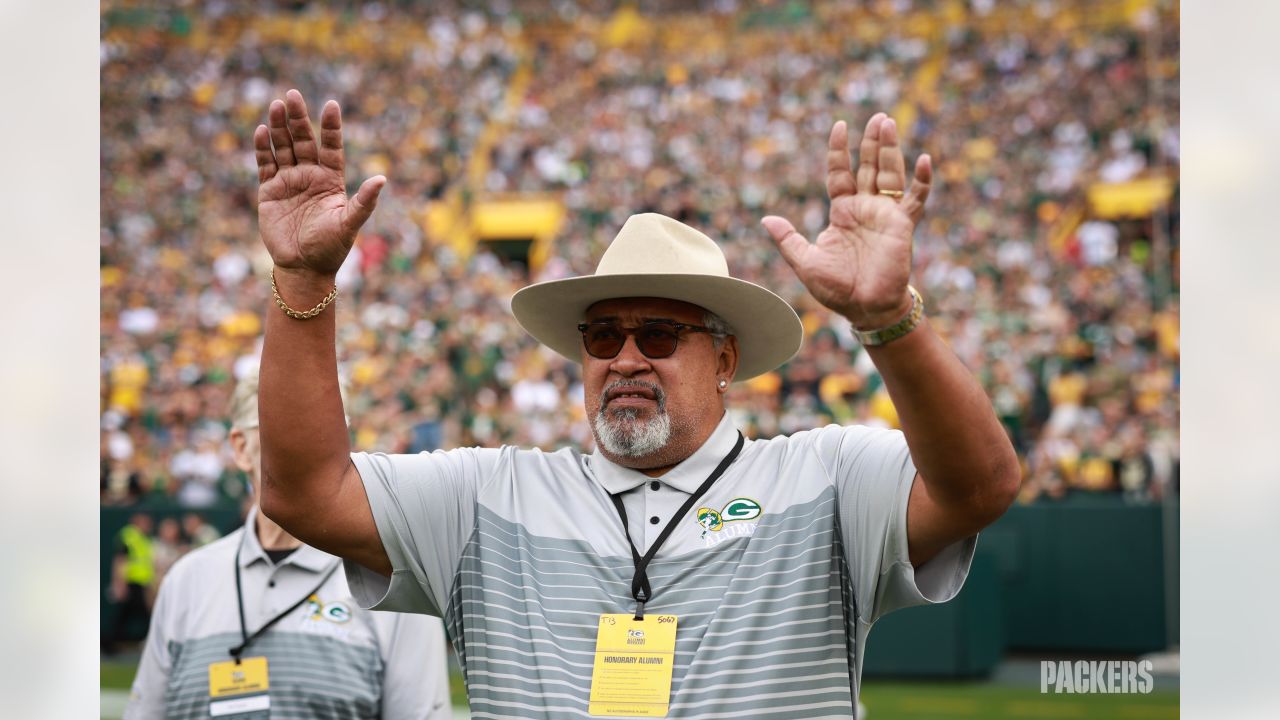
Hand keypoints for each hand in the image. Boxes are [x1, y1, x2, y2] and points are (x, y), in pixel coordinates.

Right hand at [254, 89, 384, 276]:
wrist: (303, 268)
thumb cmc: (330, 248)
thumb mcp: (349, 223)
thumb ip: (364, 201)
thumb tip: (382, 178)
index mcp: (331, 180)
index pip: (332, 146)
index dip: (331, 126)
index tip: (331, 104)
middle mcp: (310, 175)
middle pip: (303, 140)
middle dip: (298, 119)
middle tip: (292, 95)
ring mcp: (289, 181)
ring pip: (283, 147)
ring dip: (279, 127)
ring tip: (277, 105)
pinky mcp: (269, 191)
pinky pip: (265, 164)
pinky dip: (263, 148)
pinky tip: (263, 130)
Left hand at [761, 114, 931, 328]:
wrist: (865, 308)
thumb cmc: (837, 289)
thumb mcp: (806, 262)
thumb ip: (788, 239)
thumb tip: (766, 219)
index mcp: (843, 212)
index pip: (840, 173)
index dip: (839, 150)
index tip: (840, 125)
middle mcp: (865, 208)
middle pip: (869, 166)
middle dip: (872, 142)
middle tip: (877, 116)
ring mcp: (885, 214)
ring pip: (891, 173)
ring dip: (890, 149)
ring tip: (889, 123)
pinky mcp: (902, 225)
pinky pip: (916, 198)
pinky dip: (922, 180)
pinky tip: (924, 159)